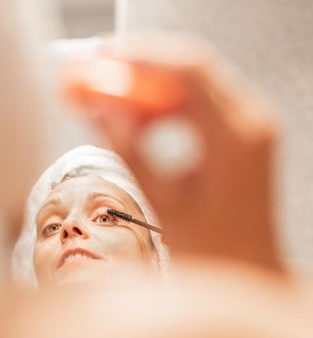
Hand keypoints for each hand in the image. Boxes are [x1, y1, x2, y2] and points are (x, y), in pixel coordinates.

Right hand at [91, 33, 282, 271]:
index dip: (142, 57)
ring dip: (153, 80)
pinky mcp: (242, 131)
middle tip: (102, 65)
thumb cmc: (213, 249)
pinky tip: (142, 112)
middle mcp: (251, 121)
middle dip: (143, 62)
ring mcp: (251, 123)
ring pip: (196, 79)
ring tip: (114, 90)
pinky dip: (167, 99)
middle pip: (193, 67)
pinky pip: (201, 99)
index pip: (188, 73)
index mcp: (236, 138)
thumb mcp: (162, 200)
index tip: (105, 56)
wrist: (247, 267)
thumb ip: (130, 151)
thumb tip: (101, 112)